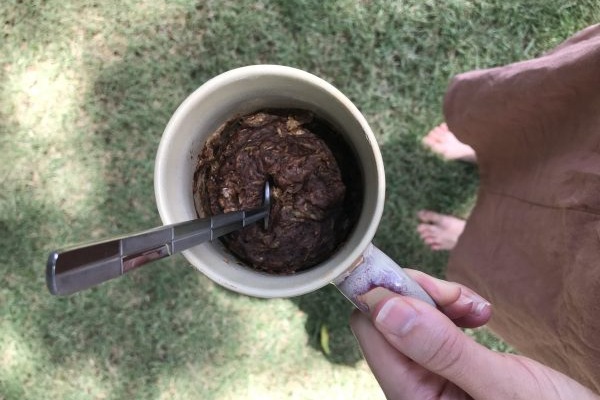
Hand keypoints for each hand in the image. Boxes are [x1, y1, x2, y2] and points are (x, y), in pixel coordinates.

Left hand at [350, 269, 598, 399]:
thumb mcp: (501, 387)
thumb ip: (443, 350)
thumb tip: (385, 308)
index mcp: (412, 398)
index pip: (370, 330)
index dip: (390, 297)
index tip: (427, 285)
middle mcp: (411, 387)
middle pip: (387, 316)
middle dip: (422, 297)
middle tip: (464, 301)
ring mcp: (427, 375)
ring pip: (410, 313)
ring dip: (443, 301)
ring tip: (480, 311)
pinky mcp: (444, 365)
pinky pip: (432, 323)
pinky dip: (453, 310)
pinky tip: (478, 316)